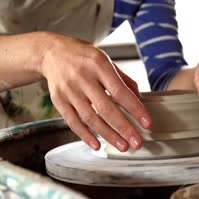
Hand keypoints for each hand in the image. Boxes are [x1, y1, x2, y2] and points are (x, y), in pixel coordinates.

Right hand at [40, 33, 151, 151]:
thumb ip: (123, 79)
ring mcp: (69, 90)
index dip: (135, 109)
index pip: (120, 91)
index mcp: (99, 65)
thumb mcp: (105, 60)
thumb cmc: (83, 57)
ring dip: (108, 135)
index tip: (147, 123)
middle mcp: (82, 78)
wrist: (51, 52)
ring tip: (123, 146)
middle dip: (124, 128)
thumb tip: (140, 99)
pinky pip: (73, 122)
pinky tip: (97, 145)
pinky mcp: (58, 100)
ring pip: (90, 118)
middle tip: (137, 142)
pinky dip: (85, 135)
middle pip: (105, 108)